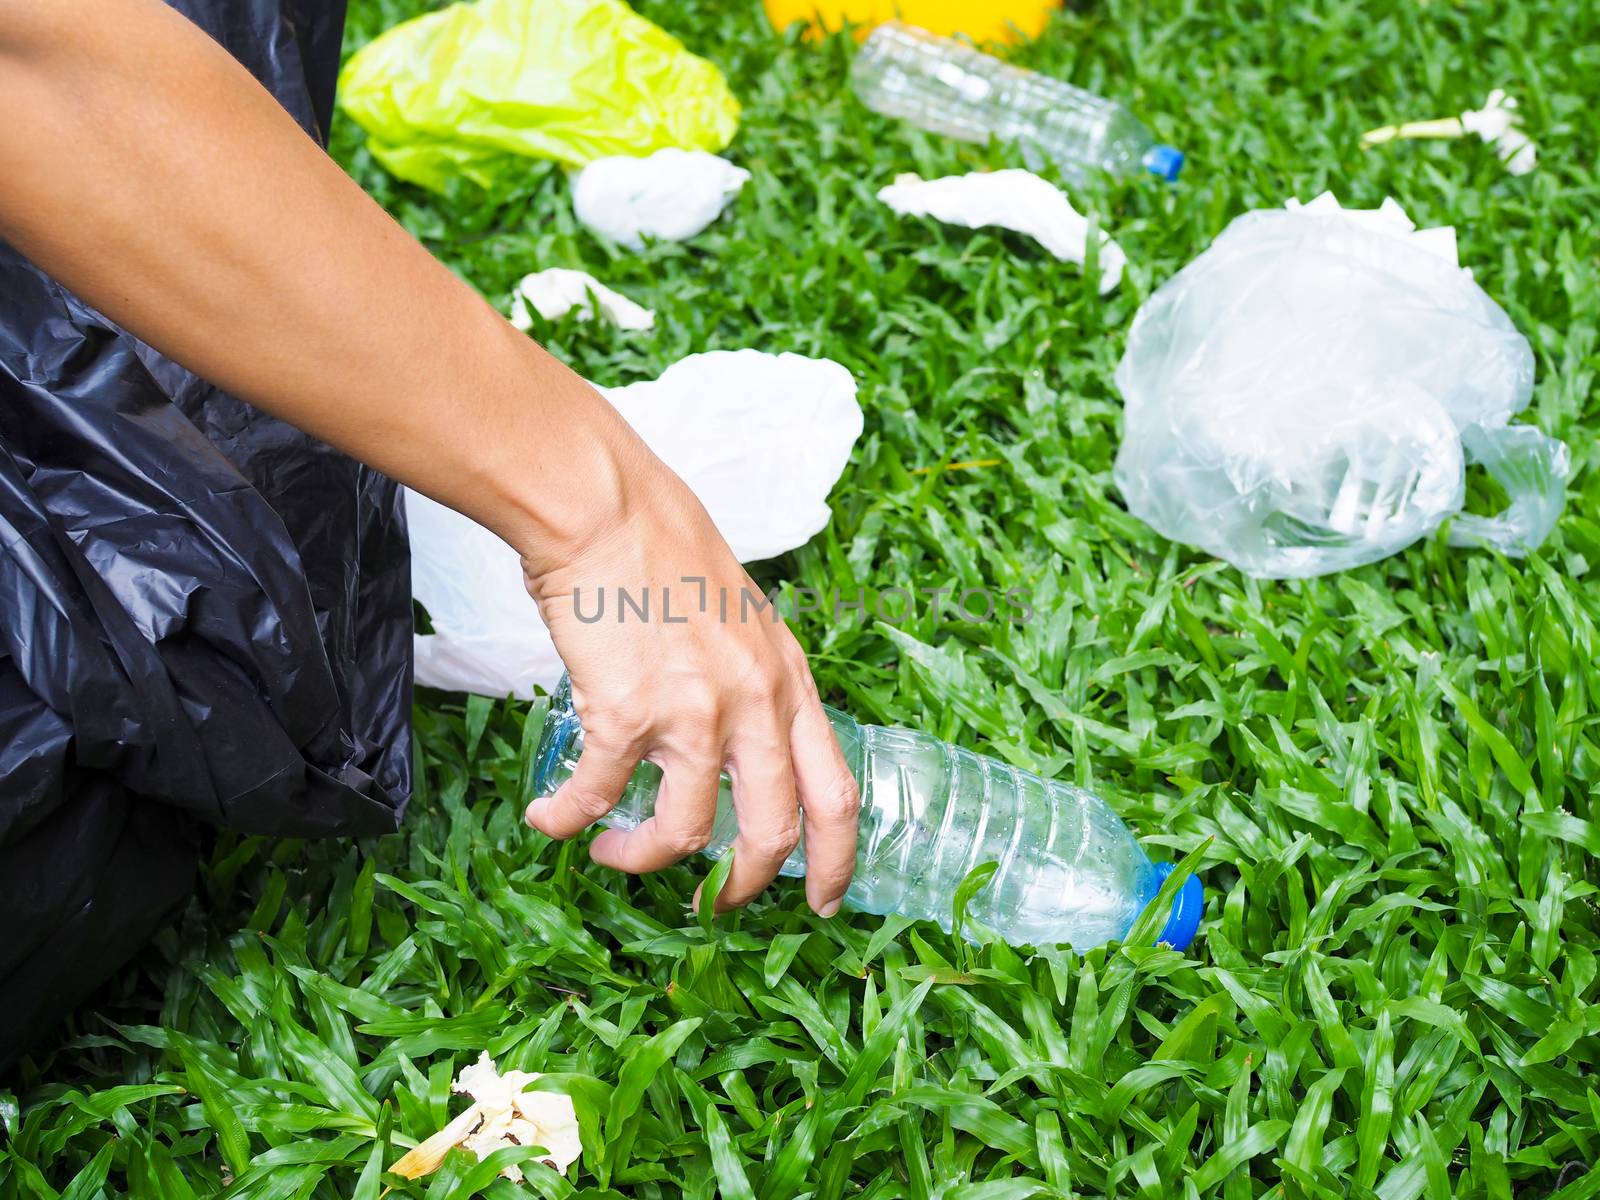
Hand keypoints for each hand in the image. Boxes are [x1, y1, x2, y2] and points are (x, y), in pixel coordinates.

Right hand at [520, 457, 859, 916]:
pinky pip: (597, 796)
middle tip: (712, 902)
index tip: (827, 900)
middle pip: (770, 832)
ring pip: (683, 832)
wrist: (607, 509)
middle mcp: (755, 705)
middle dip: (741, 885)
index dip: (837, 860)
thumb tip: (740, 741)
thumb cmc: (666, 549)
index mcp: (789, 682)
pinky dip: (567, 818)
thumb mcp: (745, 619)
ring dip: (642, 858)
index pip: (836, 792)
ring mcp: (694, 712)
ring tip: (611, 850)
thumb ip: (754, 682)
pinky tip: (548, 815)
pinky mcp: (626, 713)